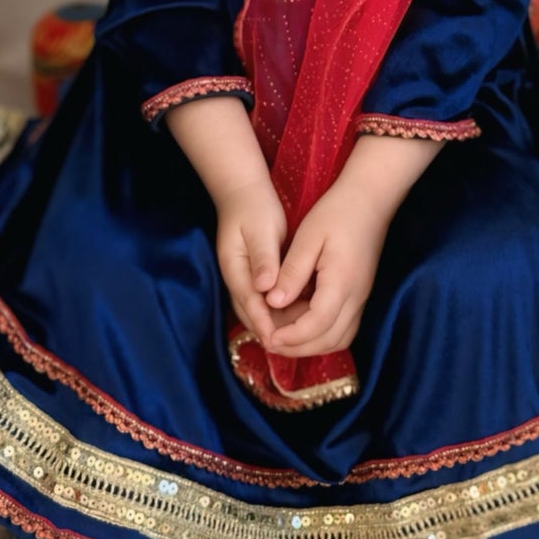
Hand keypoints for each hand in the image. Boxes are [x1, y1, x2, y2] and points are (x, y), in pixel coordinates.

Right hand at [213, 181, 286, 345]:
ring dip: (277, 325)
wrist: (242, 192)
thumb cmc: (253, 208)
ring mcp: (243, 280)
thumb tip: (265, 286)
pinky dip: (280, 313)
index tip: (282, 341)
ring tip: (303, 336)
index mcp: (235, 270)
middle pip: (253, 316)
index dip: (267, 325)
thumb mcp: (261, 229)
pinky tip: (300, 315)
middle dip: (273, 332)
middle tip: (299, 346)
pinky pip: (265, 304)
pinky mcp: (254, 278)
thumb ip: (264, 258)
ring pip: (259, 313)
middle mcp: (236, 280)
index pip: (252, 305)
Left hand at [260, 182, 392, 359]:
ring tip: (281, 334)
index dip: (291, 337)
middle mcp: (356, 297)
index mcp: (342, 283)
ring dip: (310, 343)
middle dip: (298, 347)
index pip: (317, 325)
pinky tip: (299, 321)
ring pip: (339, 338)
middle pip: (329, 340)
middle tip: (269, 341)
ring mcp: (361, 297)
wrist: (370, 199)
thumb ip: (292, 272)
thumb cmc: (336, 212)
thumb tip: (273, 302)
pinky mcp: (360, 293)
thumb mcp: (307, 238)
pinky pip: (343, 327)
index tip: (267, 336)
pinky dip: (321, 333)